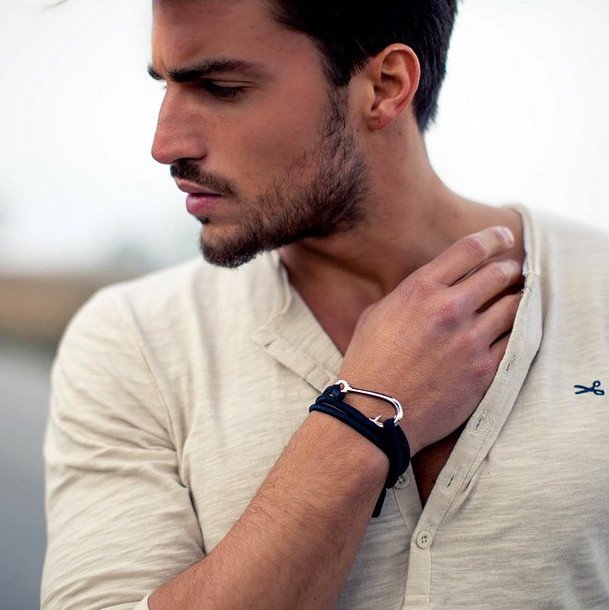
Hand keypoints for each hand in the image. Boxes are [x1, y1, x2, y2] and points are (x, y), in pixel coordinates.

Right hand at [339, 226, 521, 455]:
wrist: (374, 413)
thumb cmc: (369, 362)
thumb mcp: (377, 314)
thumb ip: (409, 294)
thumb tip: (435, 285)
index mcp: (420, 290)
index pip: (469, 250)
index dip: (492, 239)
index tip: (503, 239)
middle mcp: (448, 310)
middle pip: (498, 274)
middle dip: (508, 269)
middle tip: (511, 272)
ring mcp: (469, 341)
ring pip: (513, 307)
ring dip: (516, 300)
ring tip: (516, 300)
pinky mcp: (484, 371)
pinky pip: (516, 342)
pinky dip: (517, 333)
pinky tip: (513, 332)